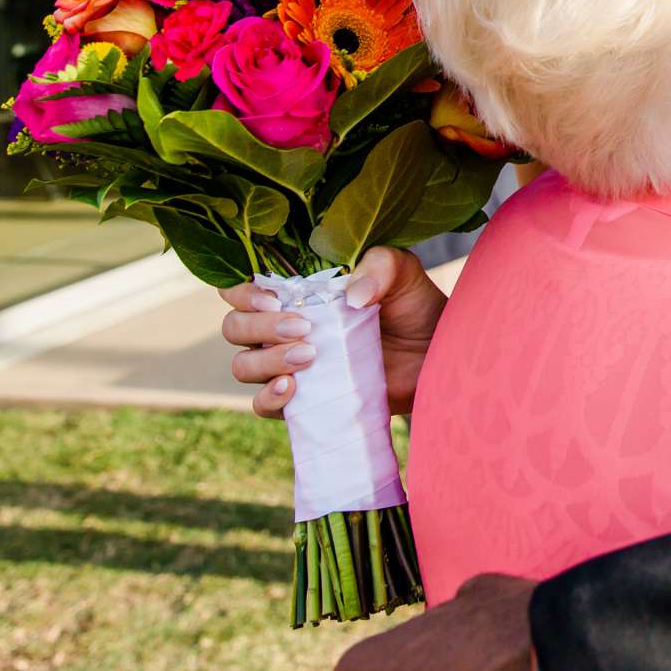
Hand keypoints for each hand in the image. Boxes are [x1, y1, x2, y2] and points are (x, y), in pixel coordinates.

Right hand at [219, 246, 444, 416]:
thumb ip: (379, 265)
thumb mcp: (402, 272)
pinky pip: (262, 405)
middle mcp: (282, 326)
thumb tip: (352, 295)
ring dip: (265, 361)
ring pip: (244, 365)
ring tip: (308, 356)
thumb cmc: (413, 305)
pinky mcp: (304, 399)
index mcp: (295, 291)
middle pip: (235, 326)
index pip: (240, 288)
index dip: (243, 292)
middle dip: (259, 326)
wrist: (436, 352)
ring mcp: (289, 365)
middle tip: (304, 327)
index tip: (273, 297)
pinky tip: (292, 388)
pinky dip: (269, 398)